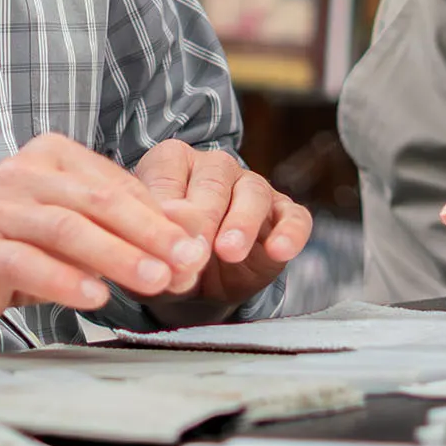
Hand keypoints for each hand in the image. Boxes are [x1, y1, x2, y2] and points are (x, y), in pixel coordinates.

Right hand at [0, 133, 208, 334]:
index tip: (198, 249)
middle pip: (98, 202)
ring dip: (118, 256)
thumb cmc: (12, 249)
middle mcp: (21, 172)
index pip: (118, 185)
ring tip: (155, 281)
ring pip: (68, 230)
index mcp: (50, 156)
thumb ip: (123, 224)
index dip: (162, 219)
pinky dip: (65, 280)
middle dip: (150, 234)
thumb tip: (190, 230)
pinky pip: (28, 262)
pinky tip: (95, 298)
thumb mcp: (73, 230)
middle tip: (188, 262)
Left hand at [134, 139, 311, 317]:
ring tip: (229, 252)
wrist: (197, 284)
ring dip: (242, 223)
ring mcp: (252, 186)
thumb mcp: (151, 251)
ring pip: (253, 193)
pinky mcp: (283, 214)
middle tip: (195, 250)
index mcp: (173, 161)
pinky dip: (290, 233)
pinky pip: (294, 217)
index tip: (162, 235)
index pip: (167, 169)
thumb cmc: (167, 254)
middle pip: (213, 181)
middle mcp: (215, 166)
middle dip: (203, 217)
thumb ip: (154, 246)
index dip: (164, 203)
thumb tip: (163, 251)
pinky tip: (279, 251)